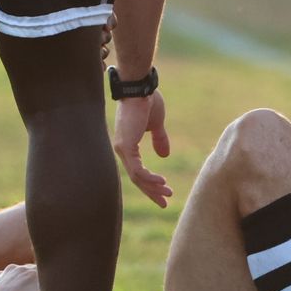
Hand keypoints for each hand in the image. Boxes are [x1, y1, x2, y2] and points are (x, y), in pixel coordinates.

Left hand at [112, 93, 173, 207]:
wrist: (141, 88)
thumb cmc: (147, 101)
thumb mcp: (156, 124)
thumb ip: (159, 139)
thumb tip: (164, 155)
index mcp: (127, 145)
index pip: (137, 171)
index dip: (150, 183)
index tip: (164, 192)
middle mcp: (122, 149)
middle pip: (136, 178)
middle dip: (151, 191)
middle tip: (164, 203)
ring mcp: (122, 149)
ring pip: (137, 177)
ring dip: (153, 187)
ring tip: (168, 193)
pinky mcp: (126, 147)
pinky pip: (138, 170)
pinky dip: (150, 178)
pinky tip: (161, 182)